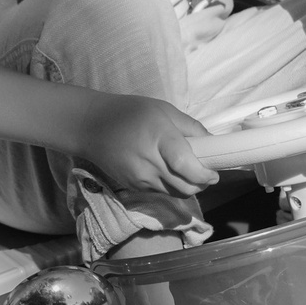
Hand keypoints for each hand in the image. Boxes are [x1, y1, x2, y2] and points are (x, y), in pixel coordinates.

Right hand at [76, 94, 219, 197]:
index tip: (214, 172)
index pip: (187, 167)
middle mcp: (150, 164)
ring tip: (187, 172)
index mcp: (160, 139)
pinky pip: (161, 192)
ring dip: (187, 187)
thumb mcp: (164, 110)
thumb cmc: (131, 113)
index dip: (205, 175)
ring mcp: (140, 179)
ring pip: (175, 194)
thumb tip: (212, 143)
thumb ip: (191, 127)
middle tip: (205, 174)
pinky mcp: (133, 188)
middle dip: (201, 184)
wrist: (91, 126)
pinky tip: (167, 172)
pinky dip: (170, 187)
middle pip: (185, 187)